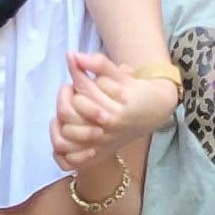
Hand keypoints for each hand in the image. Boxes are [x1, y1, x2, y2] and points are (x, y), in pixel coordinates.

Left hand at [52, 50, 175, 166]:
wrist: (154, 112)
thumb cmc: (136, 91)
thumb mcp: (121, 74)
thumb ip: (99, 63)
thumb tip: (72, 55)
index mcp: (115, 107)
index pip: (83, 89)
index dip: (74, 74)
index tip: (72, 64)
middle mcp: (108, 127)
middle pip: (70, 111)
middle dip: (65, 96)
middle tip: (69, 89)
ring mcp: (102, 143)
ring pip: (66, 135)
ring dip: (59, 121)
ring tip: (65, 110)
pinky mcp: (97, 155)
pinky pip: (70, 159)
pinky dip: (61, 151)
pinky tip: (64, 132)